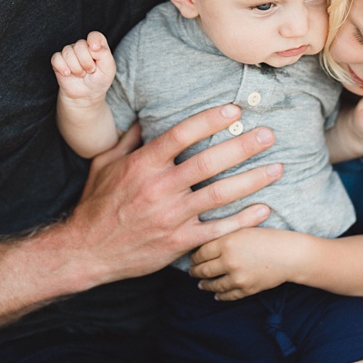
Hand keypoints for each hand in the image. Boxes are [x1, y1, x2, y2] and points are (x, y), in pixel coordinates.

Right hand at [51, 31, 115, 101]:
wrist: (86, 94)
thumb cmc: (99, 80)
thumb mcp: (108, 69)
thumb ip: (104, 54)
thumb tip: (93, 46)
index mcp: (97, 46)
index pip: (94, 36)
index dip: (93, 39)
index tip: (94, 48)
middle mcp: (83, 47)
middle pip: (80, 45)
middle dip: (86, 62)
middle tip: (90, 71)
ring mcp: (70, 53)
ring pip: (68, 52)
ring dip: (76, 67)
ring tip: (81, 74)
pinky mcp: (58, 60)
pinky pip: (56, 58)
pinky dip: (62, 68)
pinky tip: (68, 74)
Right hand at [54, 104, 279, 283]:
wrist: (84, 252)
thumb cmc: (96, 205)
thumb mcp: (105, 164)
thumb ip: (129, 139)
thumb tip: (146, 115)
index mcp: (142, 165)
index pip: (181, 135)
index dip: (210, 120)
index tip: (234, 110)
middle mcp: (158, 188)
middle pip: (208, 162)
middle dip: (243, 146)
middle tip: (269, 134)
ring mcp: (170, 217)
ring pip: (219, 195)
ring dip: (252, 180)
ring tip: (278, 168)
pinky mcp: (178, 242)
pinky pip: (217, 230)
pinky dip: (243, 220)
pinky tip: (265, 209)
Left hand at [190, 227, 309, 299]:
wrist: (291, 255)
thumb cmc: (270, 238)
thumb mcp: (245, 229)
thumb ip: (224, 235)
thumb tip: (205, 242)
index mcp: (227, 243)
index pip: (200, 253)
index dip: (194, 256)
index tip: (193, 257)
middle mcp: (229, 261)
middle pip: (203, 270)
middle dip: (195, 271)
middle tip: (192, 271)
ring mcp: (237, 277)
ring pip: (213, 285)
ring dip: (204, 285)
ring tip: (201, 284)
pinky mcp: (246, 289)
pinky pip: (227, 295)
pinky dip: (220, 296)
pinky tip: (216, 294)